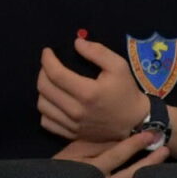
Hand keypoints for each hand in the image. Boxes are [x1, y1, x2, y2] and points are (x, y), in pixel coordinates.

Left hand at [36, 39, 151, 142]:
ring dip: (43, 90)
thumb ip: (98, 52)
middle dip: (43, 72)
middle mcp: (76, 111)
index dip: (47, 59)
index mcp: (87, 93)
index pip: (55, 74)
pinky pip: (46, 122)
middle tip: (50, 65)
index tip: (47, 52)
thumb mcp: (119, 67)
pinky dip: (46, 110)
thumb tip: (77, 43)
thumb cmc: (126, 93)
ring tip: (51, 83)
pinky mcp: (71, 134)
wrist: (134, 123)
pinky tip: (54, 102)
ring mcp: (72, 125)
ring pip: (42, 105)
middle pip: (44, 89)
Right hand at [56, 130, 169, 177]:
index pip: (118, 155)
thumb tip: (120, 137)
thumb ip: (95, 146)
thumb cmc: (57, 173)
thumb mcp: (72, 154)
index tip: (150, 133)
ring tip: (162, 164)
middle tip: (165, 148)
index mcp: (90, 171)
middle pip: (132, 175)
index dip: (135, 143)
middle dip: (151, 160)